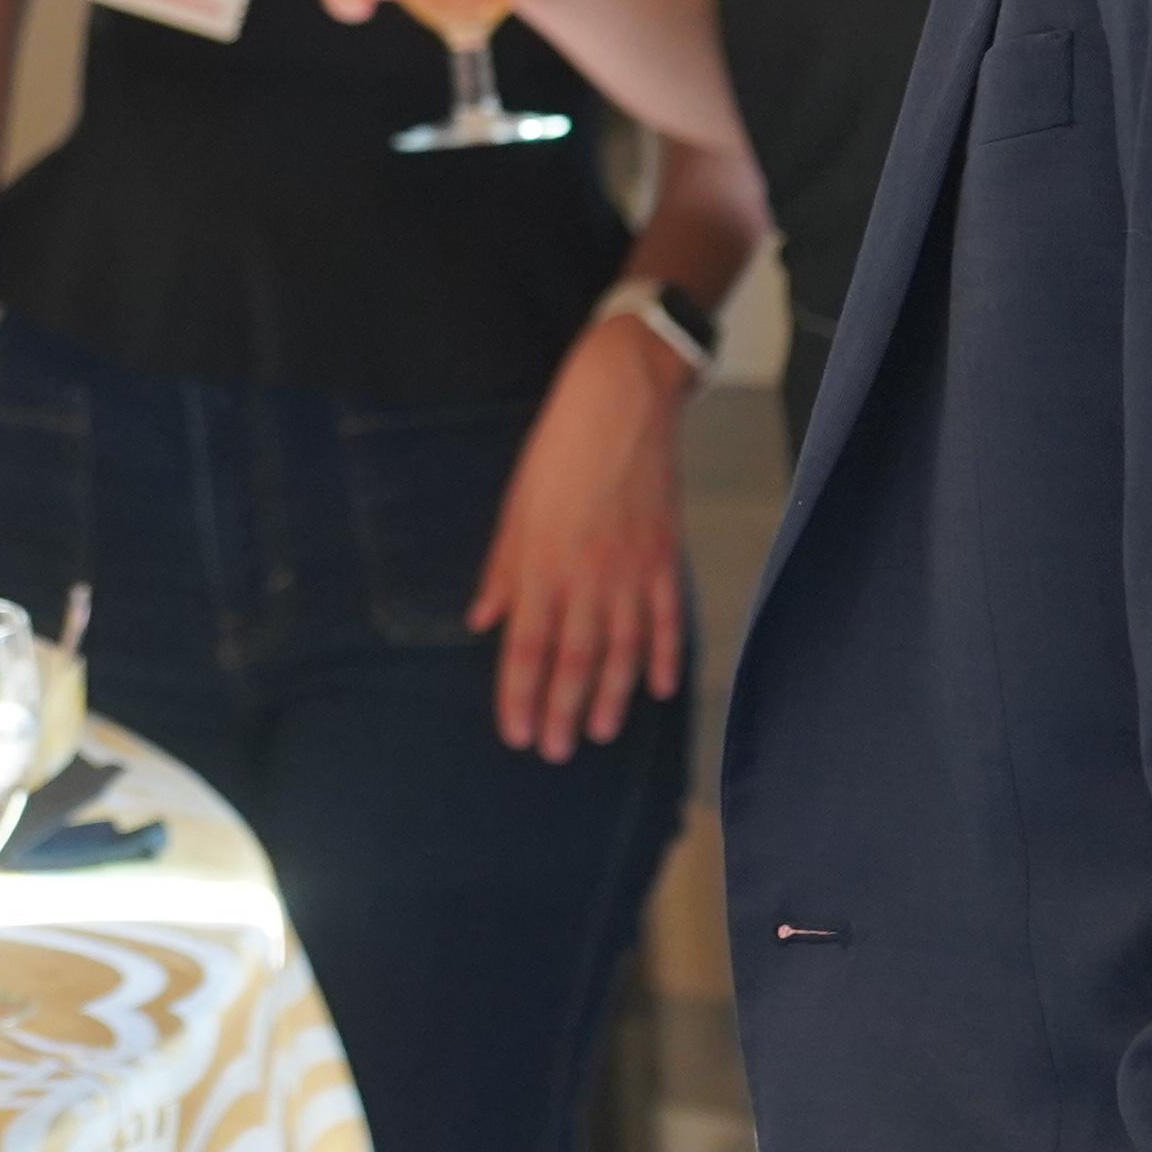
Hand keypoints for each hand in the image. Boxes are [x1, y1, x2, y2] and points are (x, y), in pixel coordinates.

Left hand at [472, 317, 687, 760]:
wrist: (622, 399)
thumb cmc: (558, 448)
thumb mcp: (515, 505)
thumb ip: (503, 569)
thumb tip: (484, 621)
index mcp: (542, 563)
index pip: (527, 647)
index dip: (519, 696)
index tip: (515, 734)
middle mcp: (587, 575)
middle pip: (573, 660)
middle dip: (561, 710)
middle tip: (554, 752)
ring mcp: (632, 569)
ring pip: (622, 650)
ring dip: (611, 697)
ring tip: (597, 733)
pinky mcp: (666, 555)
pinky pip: (666, 618)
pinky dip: (664, 656)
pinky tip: (660, 689)